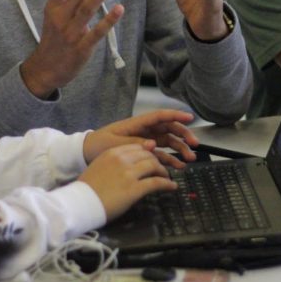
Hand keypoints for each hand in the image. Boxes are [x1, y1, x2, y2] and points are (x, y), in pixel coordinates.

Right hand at [20, 0, 123, 98]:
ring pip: (86, 10)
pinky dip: (108, 21)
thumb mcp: (57, 12)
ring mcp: (70, 33)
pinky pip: (96, 32)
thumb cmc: (55, 36)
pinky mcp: (81, 48)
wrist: (46, 69)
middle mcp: (60, 17)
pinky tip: (119, 9)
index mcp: (52, 6)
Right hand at [78, 144, 176, 220]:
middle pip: (148, 155)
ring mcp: (129, 173)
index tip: (153, 159)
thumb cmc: (86, 188)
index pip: (138, 147)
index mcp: (113, 152)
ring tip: (167, 177)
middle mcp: (123, 159)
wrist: (78, 203)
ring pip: (154, 166)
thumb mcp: (99, 167)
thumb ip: (114, 161)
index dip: (148, 153)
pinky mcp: (135, 188)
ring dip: (163, 171)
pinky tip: (171, 186)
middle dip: (157, 162)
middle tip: (161, 169)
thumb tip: (128, 164)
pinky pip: (156, 182)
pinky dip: (167, 184)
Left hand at [83, 110, 199, 167]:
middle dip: (183, 135)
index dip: (176, 115)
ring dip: (180, 149)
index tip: (190, 117)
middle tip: (194, 144)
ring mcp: (146, 141)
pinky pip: (161, 155)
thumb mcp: (115, 143)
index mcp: (138, 124)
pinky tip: (178, 166)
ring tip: (189, 159)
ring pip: (168, 142)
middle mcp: (145, 130)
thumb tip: (154, 144)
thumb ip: (136, 143)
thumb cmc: (99, 144)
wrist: (86, 154)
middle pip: (169, 129)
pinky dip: (170, 160)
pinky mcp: (144, 153)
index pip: (160, 116)